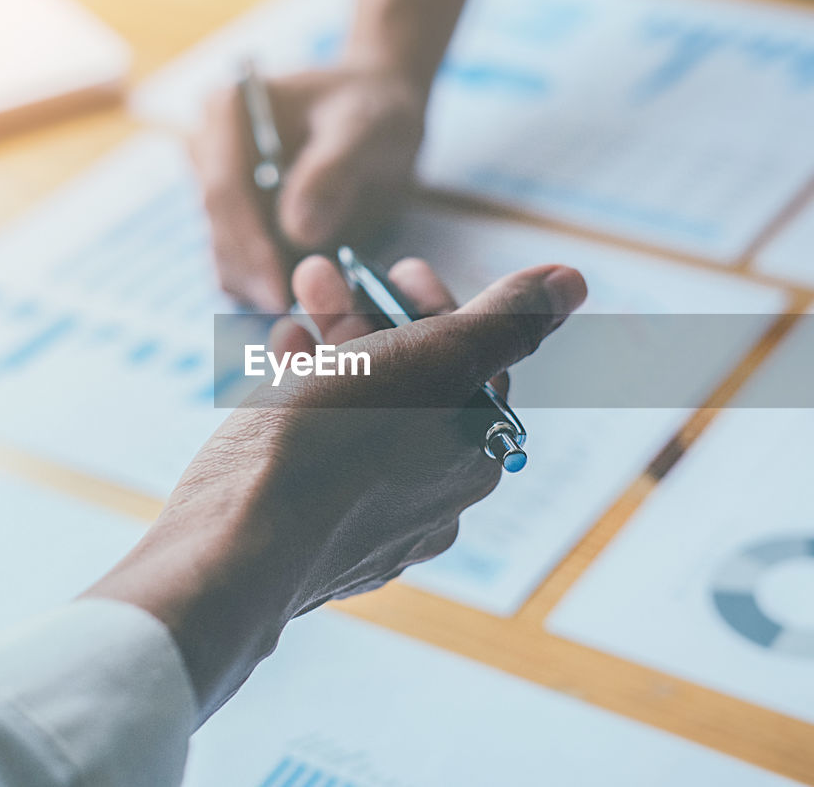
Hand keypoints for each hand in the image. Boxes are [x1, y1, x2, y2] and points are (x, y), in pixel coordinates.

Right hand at [85, 257, 585, 720]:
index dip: (440, 305)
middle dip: (374, 317)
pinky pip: (317, 447)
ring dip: (334, 342)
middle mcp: (432, 498)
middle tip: (332, 272)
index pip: (475, 364)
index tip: (400, 269)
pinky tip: (282, 351)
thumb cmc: (339, 443)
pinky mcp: (308, 532)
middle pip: (412, 382)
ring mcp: (367, 521)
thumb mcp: (434, 356)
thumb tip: (573, 281)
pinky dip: (303, 390)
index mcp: (474, 456)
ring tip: (299, 297)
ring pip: (360, 411)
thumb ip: (508, 319)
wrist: (240, 543)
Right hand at [190, 66, 427, 312]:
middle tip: (297, 313)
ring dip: (260, 288)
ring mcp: (216, 188)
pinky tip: (302, 298)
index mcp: (228, 112)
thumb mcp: (363, 129)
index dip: (249, 246)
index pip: (224, 190)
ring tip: (309, 307)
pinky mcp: (234, 221)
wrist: (375, 115)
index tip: (280, 291)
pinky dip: (267, 287)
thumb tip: (297, 232)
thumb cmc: (372, 110)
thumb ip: (331, 173)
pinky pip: (241, 266)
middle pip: (218, 229)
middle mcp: (208, 150)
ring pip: (225, 255)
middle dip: (255, 276)